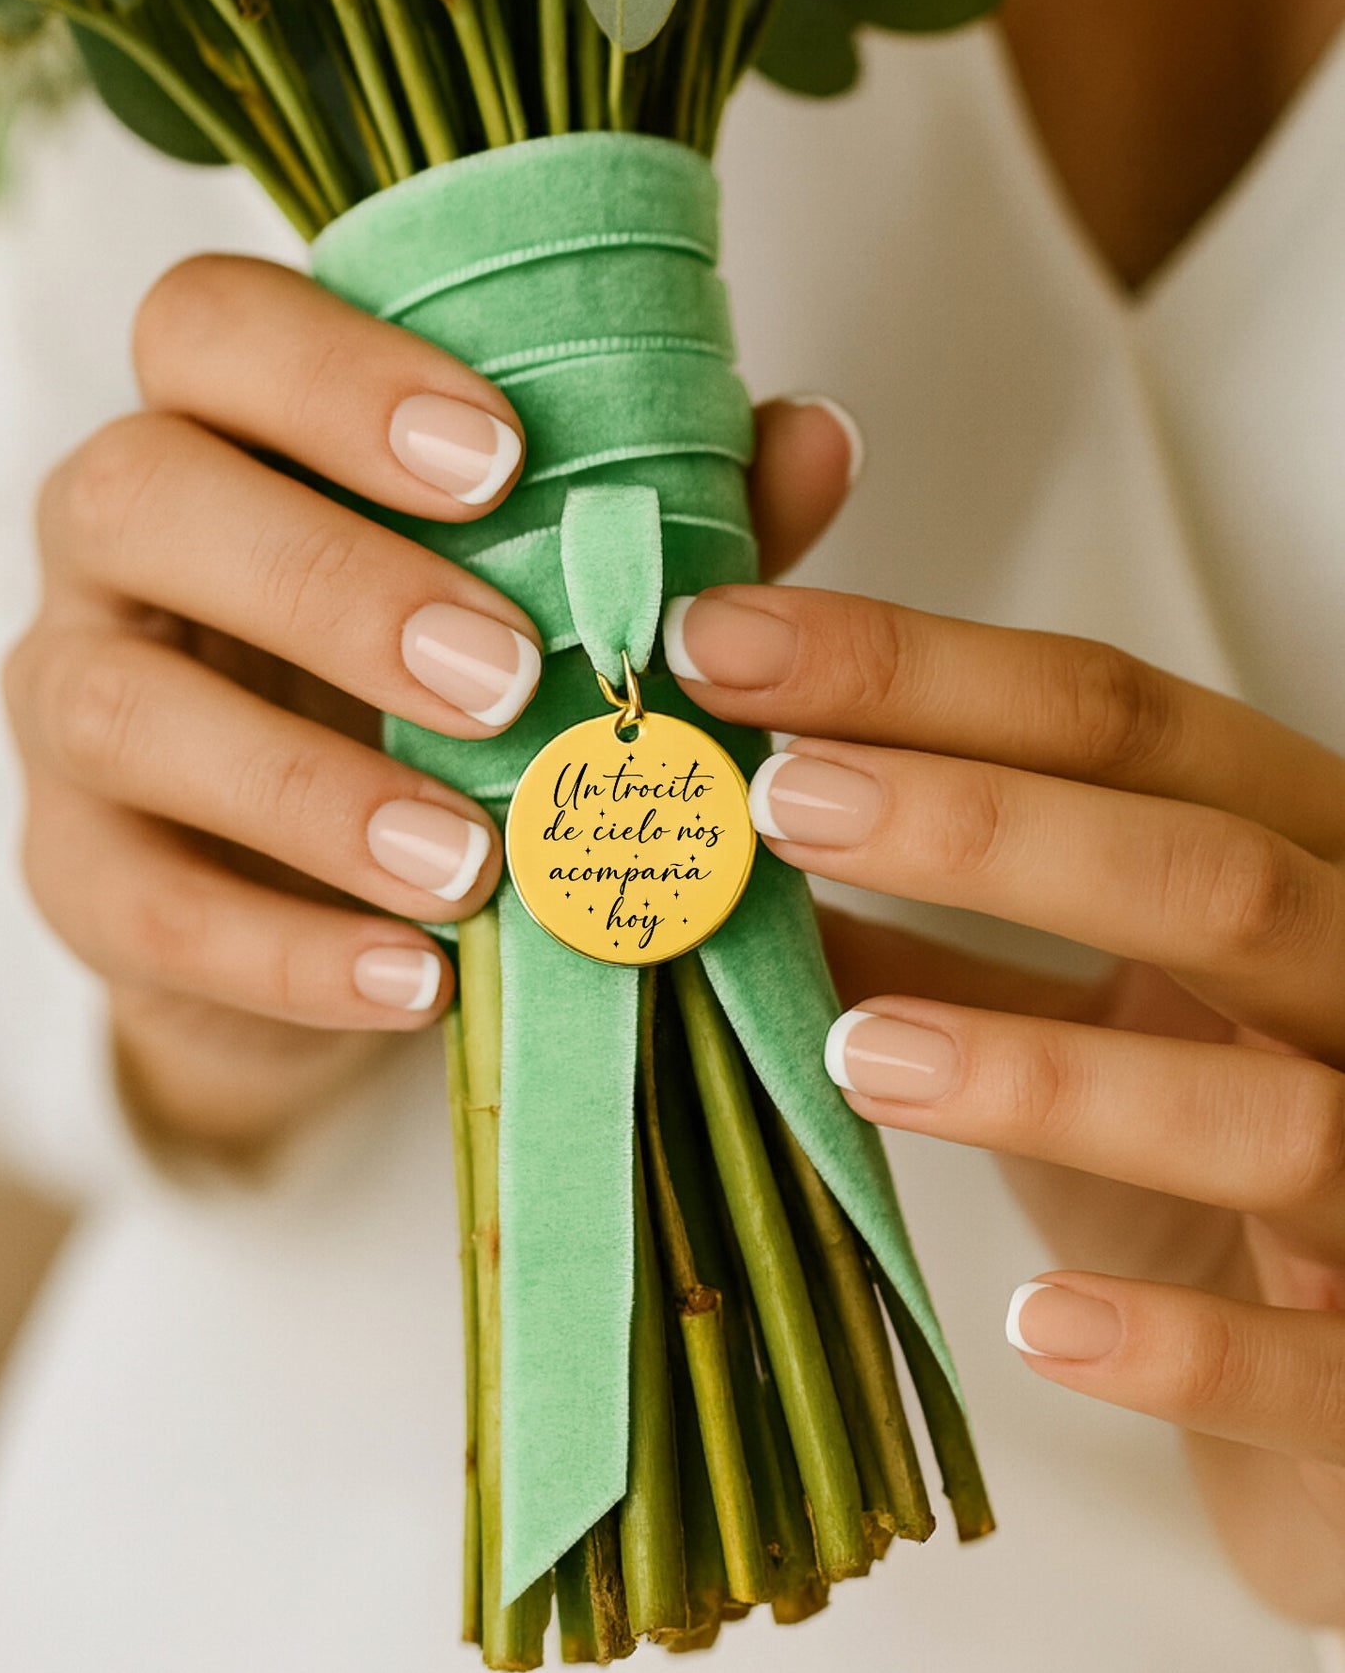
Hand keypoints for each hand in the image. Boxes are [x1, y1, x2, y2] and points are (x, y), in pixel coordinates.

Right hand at [4, 254, 855, 1156]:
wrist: (314, 893)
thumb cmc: (437, 699)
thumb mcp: (547, 601)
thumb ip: (657, 521)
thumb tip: (814, 436)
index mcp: (227, 432)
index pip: (211, 328)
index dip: (334, 373)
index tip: (501, 457)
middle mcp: (116, 545)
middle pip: (137, 494)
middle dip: (328, 582)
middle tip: (503, 676)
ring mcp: (69, 704)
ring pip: (119, 706)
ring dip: (308, 788)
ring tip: (475, 865)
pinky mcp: (72, 870)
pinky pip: (137, 904)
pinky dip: (283, 950)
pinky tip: (416, 984)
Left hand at [664, 582, 1344, 1624]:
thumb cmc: (1213, 1170)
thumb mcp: (1091, 1021)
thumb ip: (942, 945)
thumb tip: (730, 878)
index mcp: (1286, 871)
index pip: (1122, 726)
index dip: (922, 675)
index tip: (729, 649)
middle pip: (1210, 876)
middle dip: (990, 829)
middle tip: (779, 801)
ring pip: (1268, 1112)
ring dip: (1052, 1078)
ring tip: (855, 1052)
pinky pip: (1308, 1367)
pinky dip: (1175, 1342)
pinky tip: (1034, 1322)